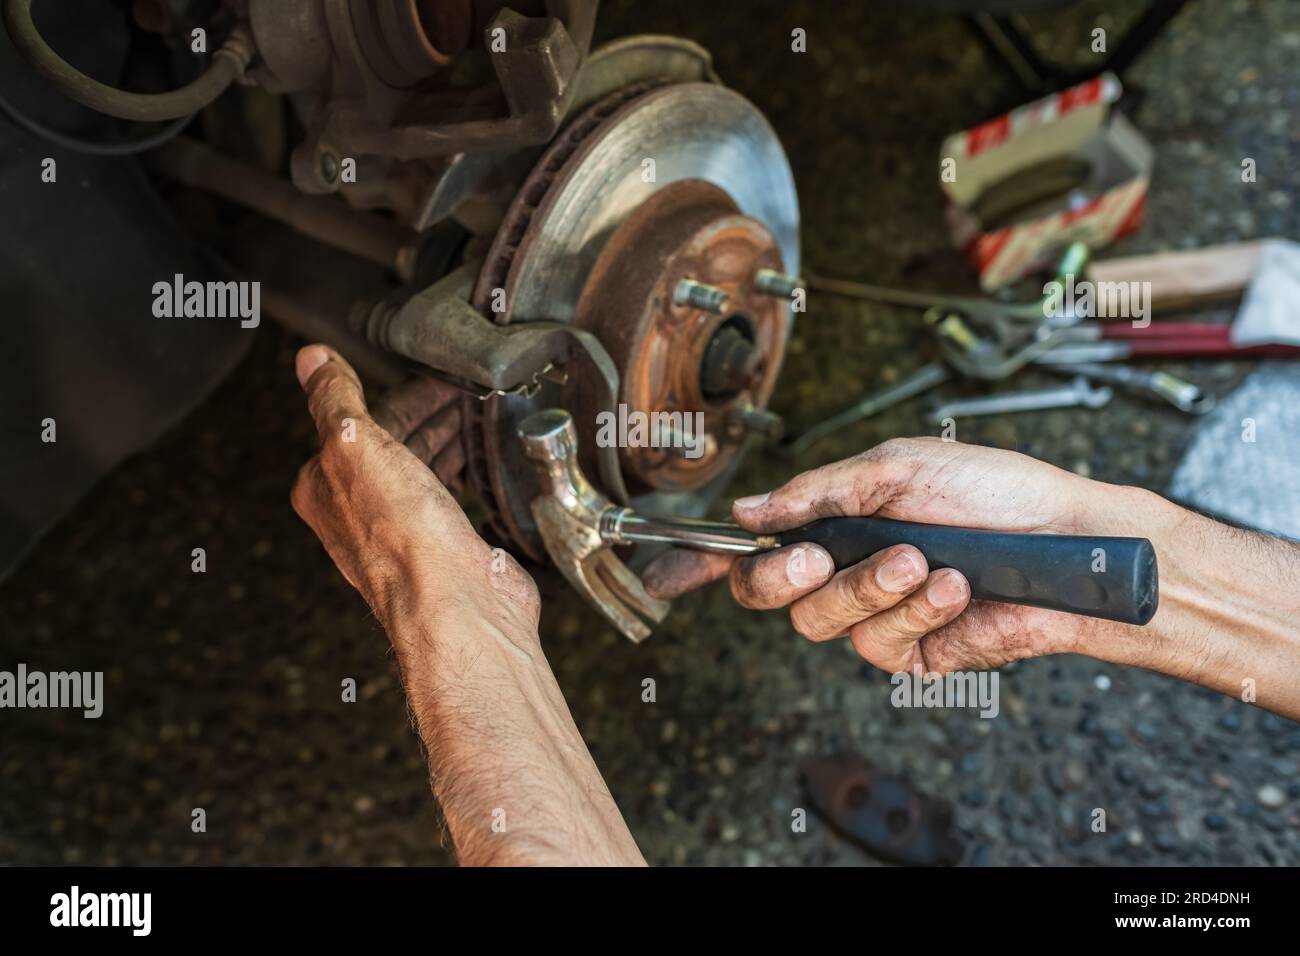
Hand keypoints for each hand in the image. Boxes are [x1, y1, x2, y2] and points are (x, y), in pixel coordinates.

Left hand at [289, 344, 539, 661]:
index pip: (356, 421)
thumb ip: (335, 398)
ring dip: (448, 437)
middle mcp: (359, 513)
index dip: (398, 394)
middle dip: (426, 413)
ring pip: (423, 468)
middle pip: (392, 443)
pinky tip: (482, 461)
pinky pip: (452, 495)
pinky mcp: (445, 544)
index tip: (430, 373)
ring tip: (476, 412)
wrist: (457, 605)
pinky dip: (466, 469)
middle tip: (459, 388)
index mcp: (325, 487)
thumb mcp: (355, 446)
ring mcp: (404, 530)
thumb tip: (312, 360)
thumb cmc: (402, 539)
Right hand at [643, 437, 1150, 673]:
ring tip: (925, 561)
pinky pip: (884, 647)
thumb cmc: (992, 490)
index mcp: (832, 523)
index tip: (665, 571)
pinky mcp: (918, 654)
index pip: (753, 548)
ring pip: (823, 624)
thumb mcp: (896, 467)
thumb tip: (746, 509)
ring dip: (872, 589)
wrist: (1069, 539)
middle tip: (819, 558)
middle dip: (784, 579)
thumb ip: (817, 492)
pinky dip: (918, 613)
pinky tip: (955, 587)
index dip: (701, 562)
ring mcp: (878, 616)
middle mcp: (845, 571)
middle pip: (768, 596)